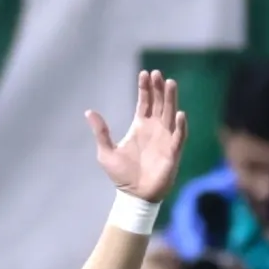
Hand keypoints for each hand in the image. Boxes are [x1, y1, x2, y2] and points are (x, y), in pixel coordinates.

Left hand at [87, 69, 188, 202]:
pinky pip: (179, 136)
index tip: (145, 73)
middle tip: (158, 74)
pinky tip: (179, 114)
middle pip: (160, 103)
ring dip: (171, 99)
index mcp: (140, 126)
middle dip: (159, 88)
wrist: (134, 195)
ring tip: (171, 83)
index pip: (145, 102)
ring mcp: (165, 139)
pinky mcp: (173, 152)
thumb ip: (101, 132)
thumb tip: (89, 112)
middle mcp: (155, 129)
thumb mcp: (106, 152)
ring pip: (170, 114)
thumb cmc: (121, 175)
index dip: (145, 88)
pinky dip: (180, 125)